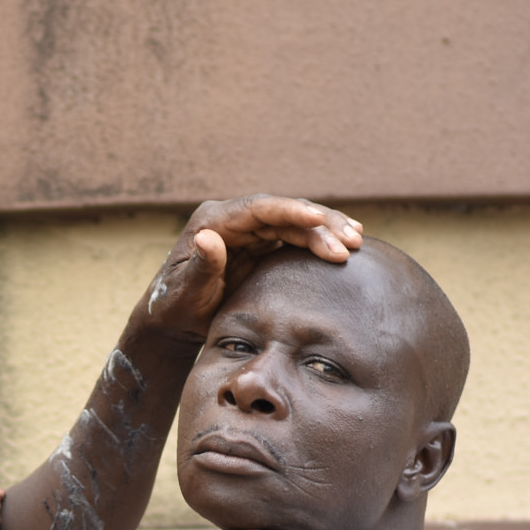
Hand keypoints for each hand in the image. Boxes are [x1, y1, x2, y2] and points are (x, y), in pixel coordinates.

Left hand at [131, 195, 363, 345]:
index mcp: (214, 221)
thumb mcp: (186, 293)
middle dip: (320, 225)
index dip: (291, 210)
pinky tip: (346, 243)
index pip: (259, 209)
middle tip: (351, 242)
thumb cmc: (175, 308)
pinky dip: (319, 240)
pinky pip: (294, 236)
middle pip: (284, 213)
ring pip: (294, 223)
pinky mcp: (261, 245)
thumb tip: (207, 237)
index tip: (319, 218)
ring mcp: (249, 231)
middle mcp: (234, 219)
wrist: (173, 320)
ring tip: (357, 242)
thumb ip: (200, 267)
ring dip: (327, 231)